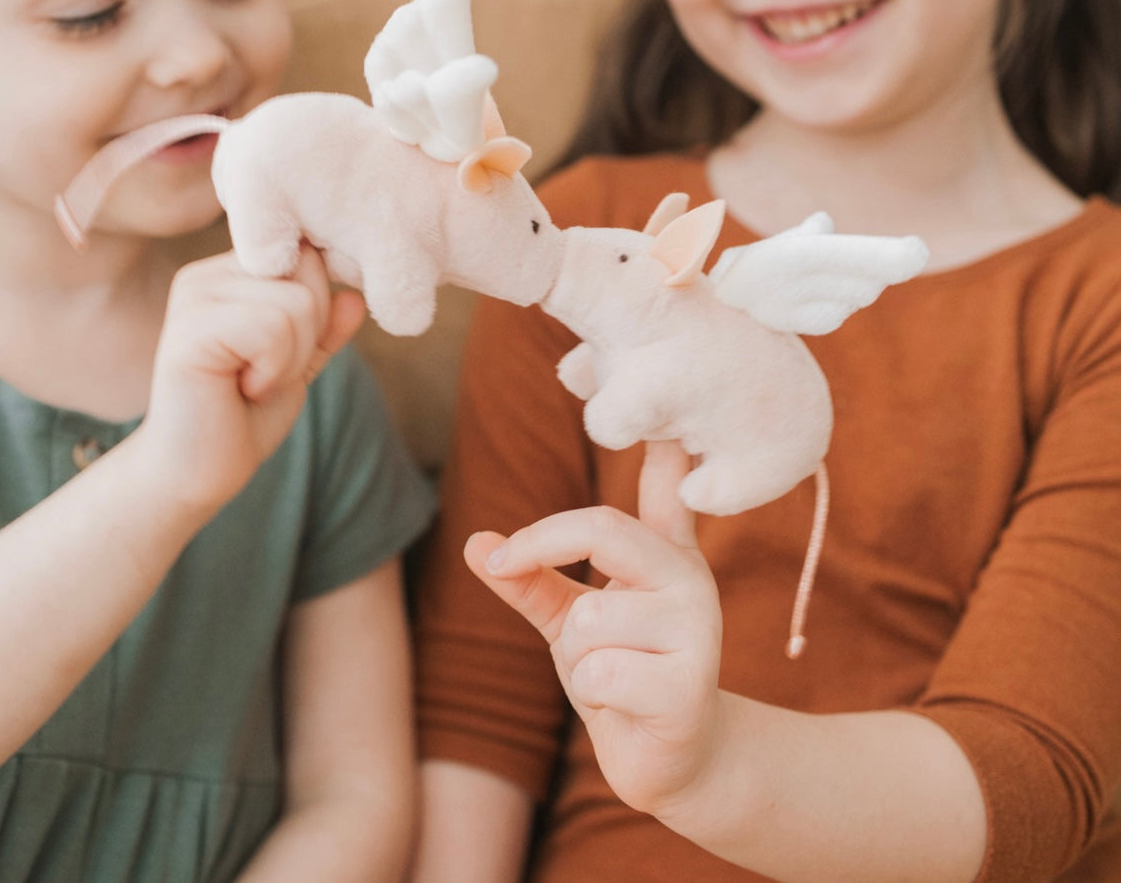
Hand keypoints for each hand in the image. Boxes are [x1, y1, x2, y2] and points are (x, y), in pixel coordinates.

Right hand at [138, 244, 365, 520]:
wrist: (196, 473)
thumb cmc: (242, 416)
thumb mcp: (297, 363)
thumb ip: (324, 328)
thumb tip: (355, 298)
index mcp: (230, 273)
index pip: (309, 254)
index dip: (318, 309)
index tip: (279, 353)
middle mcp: (207, 274)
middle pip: (308, 271)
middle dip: (308, 334)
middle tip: (262, 373)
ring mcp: (194, 296)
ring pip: (298, 303)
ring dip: (290, 359)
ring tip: (251, 382)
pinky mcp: (190, 329)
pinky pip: (274, 328)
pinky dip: (274, 369)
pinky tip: (243, 388)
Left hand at [466, 441, 724, 820]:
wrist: (671, 764)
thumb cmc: (620, 675)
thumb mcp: (570, 620)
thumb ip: (530, 577)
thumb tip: (474, 543)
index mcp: (664, 552)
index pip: (668, 481)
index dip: (659, 441)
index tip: (652, 409)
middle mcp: (690, 578)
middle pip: (601, 528)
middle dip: (540, 550)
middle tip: (514, 574)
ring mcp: (699, 632)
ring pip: (588, 618)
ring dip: (577, 657)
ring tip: (611, 674)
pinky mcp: (691, 688)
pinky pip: (600, 673)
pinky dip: (594, 695)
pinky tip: (626, 706)